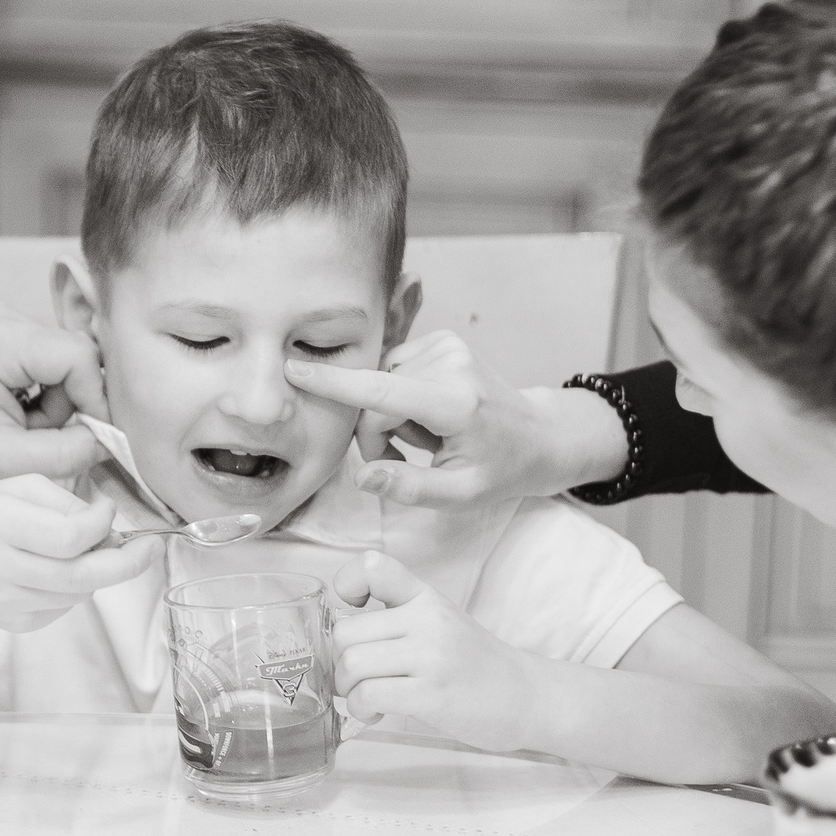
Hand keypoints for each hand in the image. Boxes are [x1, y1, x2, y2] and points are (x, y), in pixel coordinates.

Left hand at [0, 301, 108, 491]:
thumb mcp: (4, 463)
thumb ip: (67, 452)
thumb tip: (111, 440)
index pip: (78, 356)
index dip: (95, 399)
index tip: (89, 437)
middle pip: (72, 355)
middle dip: (68, 403)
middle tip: (34, 438)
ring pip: (62, 358)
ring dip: (54, 400)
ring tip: (16, 427)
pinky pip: (44, 356)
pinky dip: (39, 390)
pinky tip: (12, 411)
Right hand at [0, 474, 160, 631]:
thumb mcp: (21, 488)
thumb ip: (67, 503)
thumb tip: (110, 527)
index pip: (67, 536)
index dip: (102, 525)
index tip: (110, 513)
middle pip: (80, 575)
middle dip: (126, 563)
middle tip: (149, 548)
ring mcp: (1, 601)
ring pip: (77, 594)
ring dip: (97, 573)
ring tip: (88, 552)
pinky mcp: (10, 623)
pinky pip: (64, 608)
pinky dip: (75, 589)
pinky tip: (57, 572)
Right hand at [284, 332, 628, 508]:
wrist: (541, 434)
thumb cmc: (503, 469)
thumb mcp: (461, 495)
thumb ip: (409, 488)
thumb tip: (362, 476)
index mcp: (455, 402)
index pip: (382, 390)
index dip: (334, 383)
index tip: (293, 369)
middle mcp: (449, 364)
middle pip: (375, 398)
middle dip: (376, 433)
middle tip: (406, 460)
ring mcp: (446, 346)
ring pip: (380, 384)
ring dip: (388, 416)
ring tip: (425, 438)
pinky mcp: (442, 341)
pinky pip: (393, 371)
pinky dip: (400, 398)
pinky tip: (427, 415)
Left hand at [329, 551, 529, 741]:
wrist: (524, 697)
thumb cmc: (474, 665)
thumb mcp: (441, 623)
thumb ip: (398, 618)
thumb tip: (340, 639)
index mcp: (425, 598)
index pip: (373, 566)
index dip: (347, 584)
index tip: (354, 610)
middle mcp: (427, 620)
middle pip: (345, 633)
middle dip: (338, 663)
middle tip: (356, 679)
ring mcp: (430, 656)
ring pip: (351, 665)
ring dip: (347, 690)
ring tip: (365, 698)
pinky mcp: (430, 694)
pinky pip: (368, 695)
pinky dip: (360, 708)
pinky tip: (375, 712)